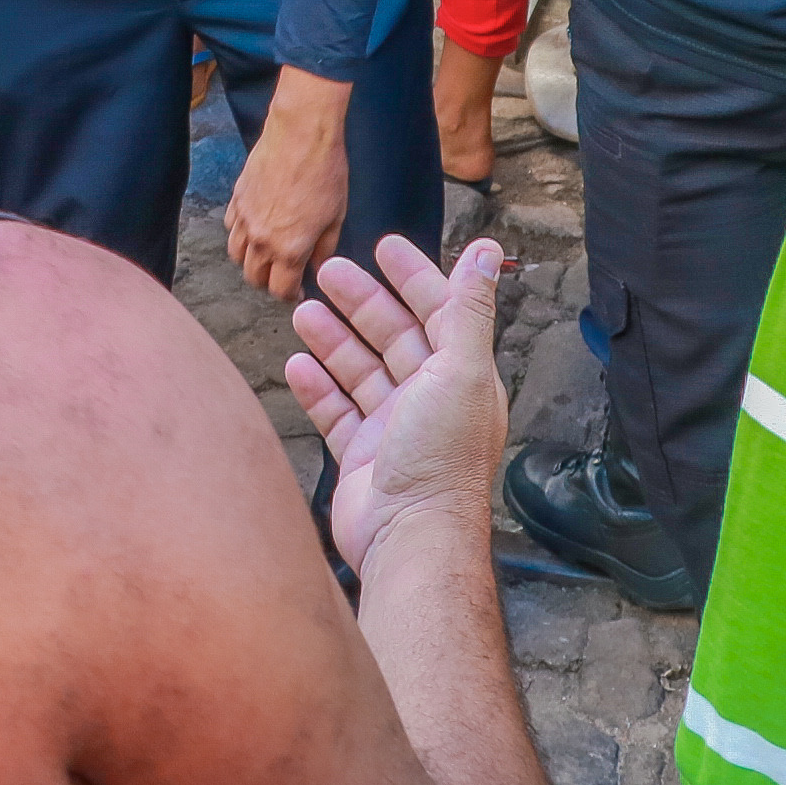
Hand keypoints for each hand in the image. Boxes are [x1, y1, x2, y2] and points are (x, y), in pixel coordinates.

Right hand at [225, 105, 351, 300]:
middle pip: (254, 278)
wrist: (301, 133)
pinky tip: (256, 229)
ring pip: (237, 256)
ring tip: (268, 255)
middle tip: (284, 275)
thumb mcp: (336, 217)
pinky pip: (231, 229)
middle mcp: (261, 240)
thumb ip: (324, 249)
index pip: (280, 291)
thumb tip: (317, 268)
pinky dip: (240, 236)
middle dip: (269, 282)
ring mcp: (244, 219)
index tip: (298, 292)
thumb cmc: (325, 172)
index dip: (291, 296)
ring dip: (251, 261)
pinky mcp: (236, 199)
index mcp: (289, 249)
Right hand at [286, 234, 508, 582]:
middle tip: (330, 272)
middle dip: (363, 302)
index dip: (415, 277)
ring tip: (303, 311)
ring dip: (334, 340)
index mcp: (460, 377)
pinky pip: (335, 411)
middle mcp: (430, 400)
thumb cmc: (441, 459)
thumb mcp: (459, 370)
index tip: (385, 247)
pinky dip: (317, 387)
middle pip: (394, 337)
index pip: (438, 312)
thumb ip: (469, 308)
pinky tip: (296, 364)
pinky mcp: (362, 457)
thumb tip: (489, 252)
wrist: (410, 537)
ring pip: (360, 371)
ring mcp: (394, 429)